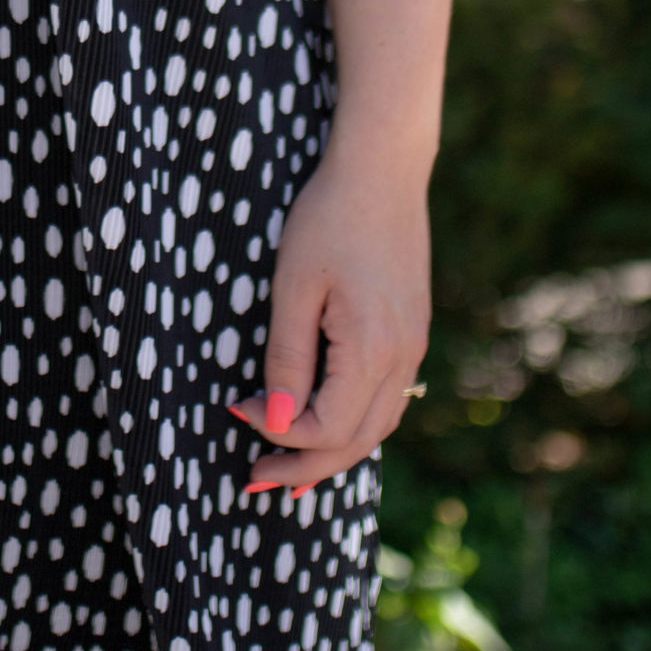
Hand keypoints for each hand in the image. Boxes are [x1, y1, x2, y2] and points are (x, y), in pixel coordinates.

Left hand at [231, 133, 429, 499]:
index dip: (278, 432)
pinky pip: (388, 400)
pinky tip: (329, 429)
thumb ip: (286, 359)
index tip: (236, 412)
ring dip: (334, 454)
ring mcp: (414, 347)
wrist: (382, 172)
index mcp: (372, 347)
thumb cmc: (328, 219)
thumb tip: (274, 421)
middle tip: (257, 478)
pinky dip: (356, 426)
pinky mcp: (412, 335)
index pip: (326, 427)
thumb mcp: (294, 287)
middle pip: (358, 441)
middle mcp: (403, 357)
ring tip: (291, 472)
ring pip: (378, 426)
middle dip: (306, 466)